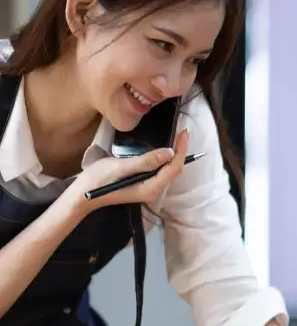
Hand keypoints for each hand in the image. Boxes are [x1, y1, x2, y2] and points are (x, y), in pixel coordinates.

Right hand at [67, 128, 189, 213]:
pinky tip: (165, 149)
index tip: (184, 132)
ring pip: (169, 171)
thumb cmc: (99, 180)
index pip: (174, 168)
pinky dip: (166, 159)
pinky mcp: (144, 184)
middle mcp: (154, 191)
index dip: (181, 150)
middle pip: (174, 170)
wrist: (83, 194)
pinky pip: (161, 171)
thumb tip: (169, 153)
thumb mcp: (121, 168)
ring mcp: (149, 189)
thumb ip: (145, 162)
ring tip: (177, 137)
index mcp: (151, 188)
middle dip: (181, 151)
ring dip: (175, 155)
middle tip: (182, 131)